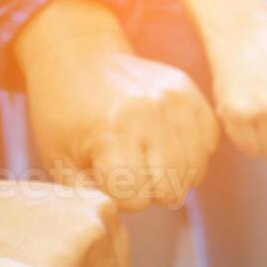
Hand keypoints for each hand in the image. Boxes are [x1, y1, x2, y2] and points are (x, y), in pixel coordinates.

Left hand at [16, 0, 218, 212]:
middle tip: (127, 168)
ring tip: (146, 155)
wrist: (77, 54)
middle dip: (148, 189)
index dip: (119, 196)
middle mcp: (150, 116)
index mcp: (113, 133)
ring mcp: (175, 102)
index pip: (137, 200)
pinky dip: (190, 152)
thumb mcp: (59, 159)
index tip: (104, 175)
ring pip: (194, 173)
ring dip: (171, 173)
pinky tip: (165, 142)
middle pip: (171, 190)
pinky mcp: (190, 94)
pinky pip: (208, 145)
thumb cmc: (64, 112)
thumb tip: (119, 212)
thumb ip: (88, 196)